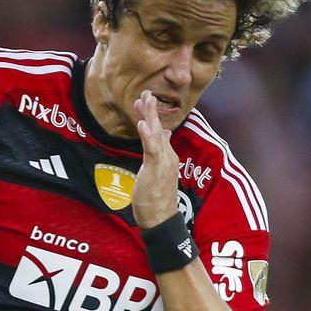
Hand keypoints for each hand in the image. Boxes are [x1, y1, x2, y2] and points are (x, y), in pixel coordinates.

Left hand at [132, 91, 180, 228]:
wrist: (162, 218)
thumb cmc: (158, 197)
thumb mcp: (158, 171)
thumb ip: (160, 152)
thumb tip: (164, 134)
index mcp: (167, 155)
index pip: (158, 130)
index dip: (150, 115)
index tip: (143, 100)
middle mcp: (168, 155)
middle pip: (158, 128)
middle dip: (151, 109)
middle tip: (146, 92)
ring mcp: (164, 162)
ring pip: (156, 134)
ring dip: (150, 116)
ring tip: (145, 99)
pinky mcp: (156, 169)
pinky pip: (152, 150)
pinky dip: (148, 136)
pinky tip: (142, 124)